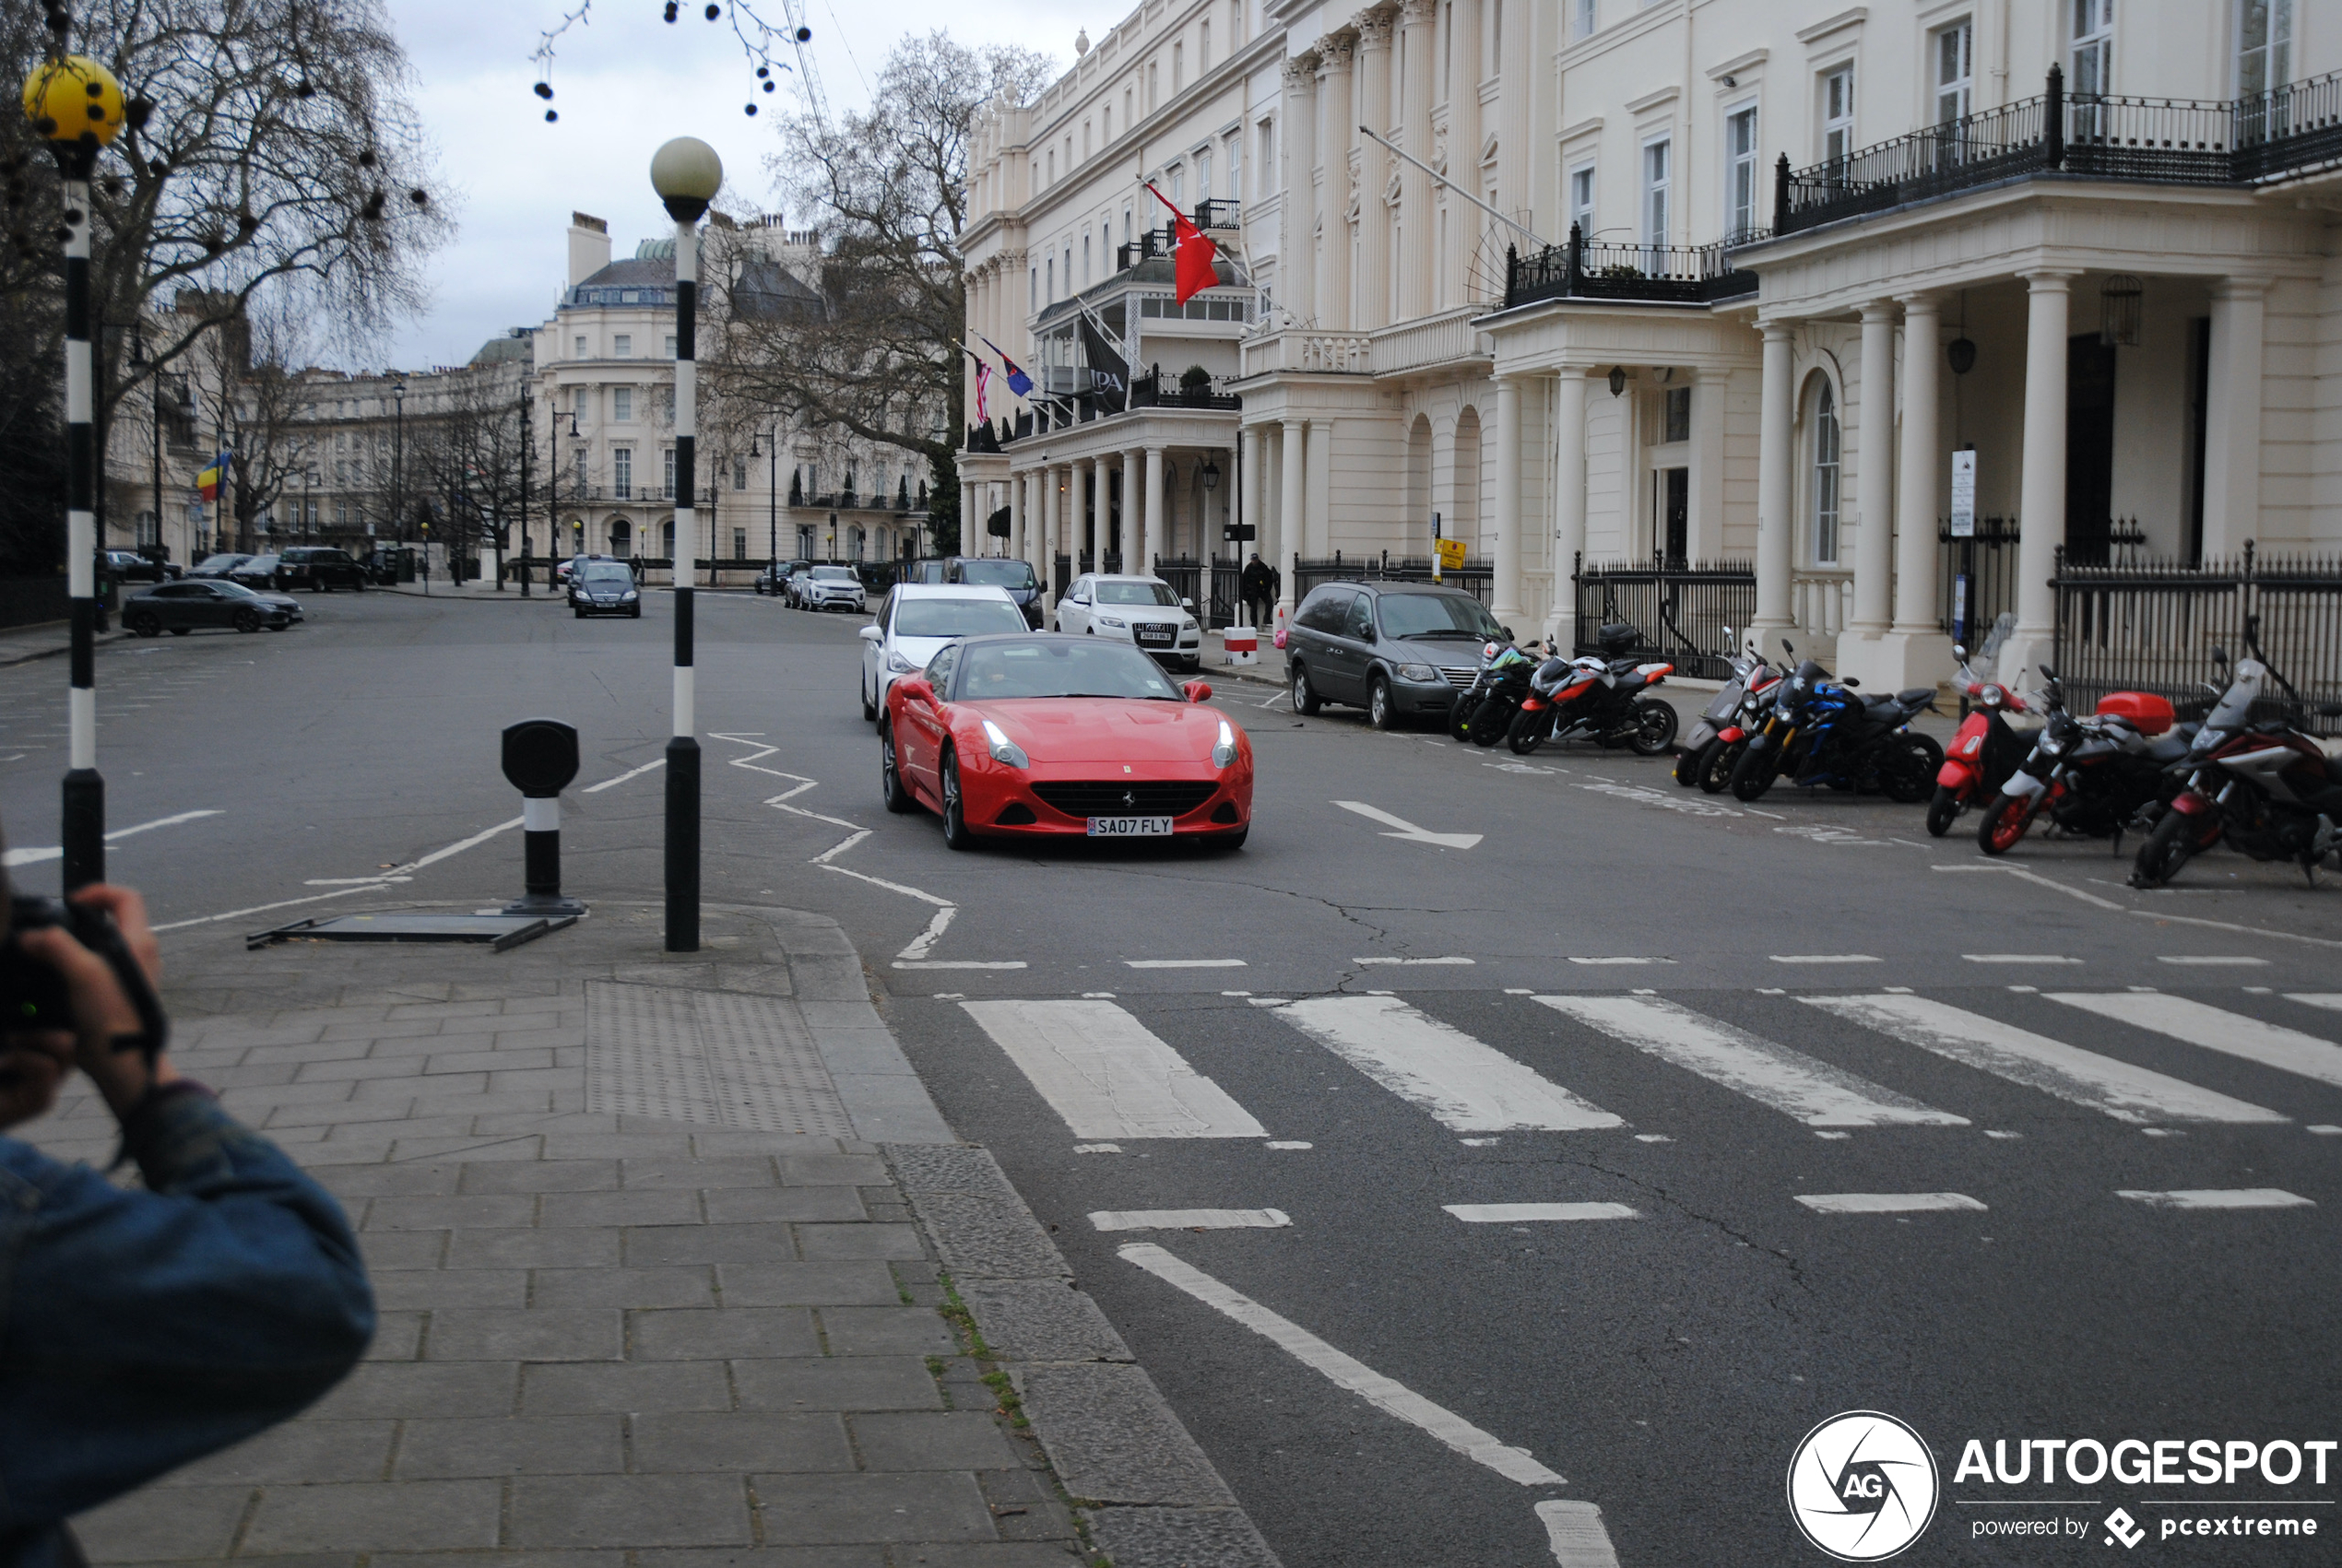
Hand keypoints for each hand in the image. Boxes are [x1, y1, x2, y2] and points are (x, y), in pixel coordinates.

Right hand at [9, 885, 173, 1120]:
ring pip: (100, 947)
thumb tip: (32, 937)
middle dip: (79, 920)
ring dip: (73, 945)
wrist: (124, 1064)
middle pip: (111, 921)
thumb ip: (57, 947)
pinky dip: (73, 967)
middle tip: (52, 930)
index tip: (72, 900)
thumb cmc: (113, 1019)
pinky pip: (94, 970)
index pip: (127, 897)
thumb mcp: (83, 974)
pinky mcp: (118, 995)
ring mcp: (131, 976)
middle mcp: (140, 955)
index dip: (99, 891)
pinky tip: (52, 978)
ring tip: (45, 953)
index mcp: (139, 942)